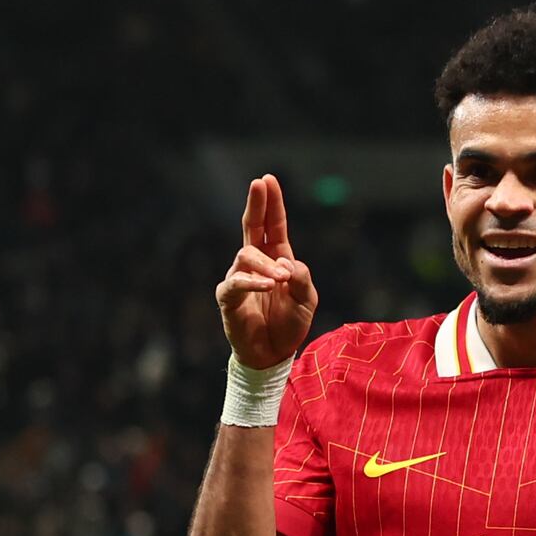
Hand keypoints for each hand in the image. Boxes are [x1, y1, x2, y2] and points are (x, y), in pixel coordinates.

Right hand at [216, 175, 317, 367]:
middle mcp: (256, 264)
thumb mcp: (307, 300)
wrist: (272, 355)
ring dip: (266, 265)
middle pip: (252, 227)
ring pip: (247, 256)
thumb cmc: (289, 326)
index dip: (271, 204)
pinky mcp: (228, 298)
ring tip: (280, 280)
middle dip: (256, 205)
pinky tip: (268, 284)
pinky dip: (252, 281)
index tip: (267, 180)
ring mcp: (240, 278)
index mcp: (277, 260)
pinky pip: (236, 282)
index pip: (273, 226)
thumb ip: (302, 279)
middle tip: (258, 184)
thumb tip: (286, 264)